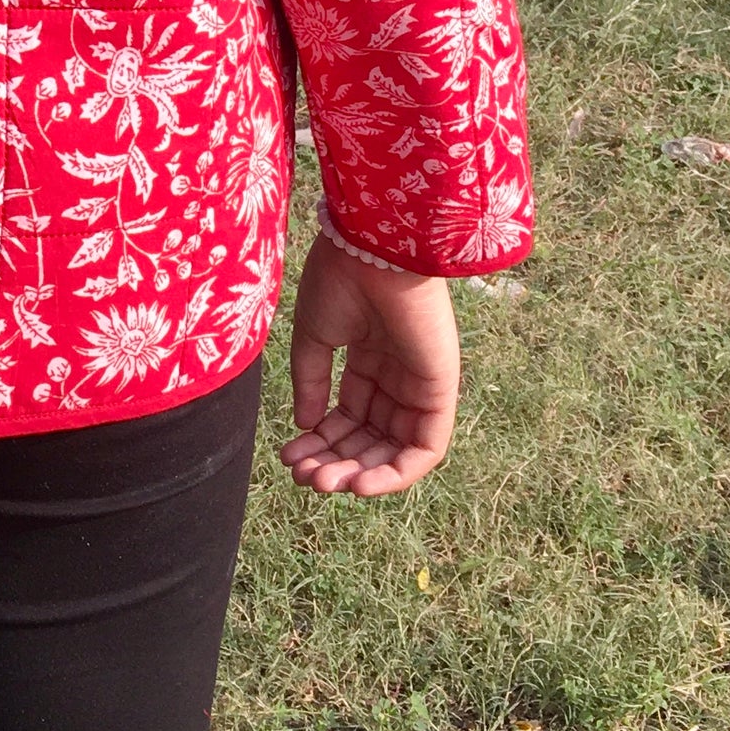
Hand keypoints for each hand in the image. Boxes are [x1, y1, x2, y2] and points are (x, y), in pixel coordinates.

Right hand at [280, 233, 460, 496]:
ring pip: (393, 448)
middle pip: (369, 435)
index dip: (320, 440)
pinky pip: (425, 448)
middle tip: (302, 477)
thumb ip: (311, 381)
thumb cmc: (341, 278)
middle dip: (335, 460)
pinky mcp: (441, 390)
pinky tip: (358, 483)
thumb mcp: (315, 336)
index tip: (288, 455)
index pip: (349, 413)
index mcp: (369, 356)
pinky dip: (395, 474)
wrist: (371, 247)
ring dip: (359, 472)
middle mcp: (397, 374)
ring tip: (322, 481)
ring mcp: (420, 384)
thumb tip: (305, 425)